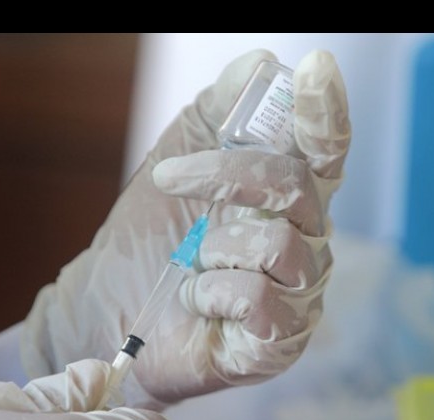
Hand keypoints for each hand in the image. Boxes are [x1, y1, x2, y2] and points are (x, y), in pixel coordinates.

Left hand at [21, 49, 350, 408]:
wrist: (107, 307)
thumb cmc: (148, 236)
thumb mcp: (175, 159)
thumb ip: (218, 112)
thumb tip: (263, 65)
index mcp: (286, 197)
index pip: (325, 151)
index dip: (326, 112)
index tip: (317, 69)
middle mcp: (305, 242)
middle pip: (298, 188)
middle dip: (225, 175)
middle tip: (168, 178)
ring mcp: (298, 294)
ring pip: (279, 248)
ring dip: (212, 249)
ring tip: (188, 265)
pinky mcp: (280, 340)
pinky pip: (261, 300)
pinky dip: (213, 292)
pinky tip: (196, 300)